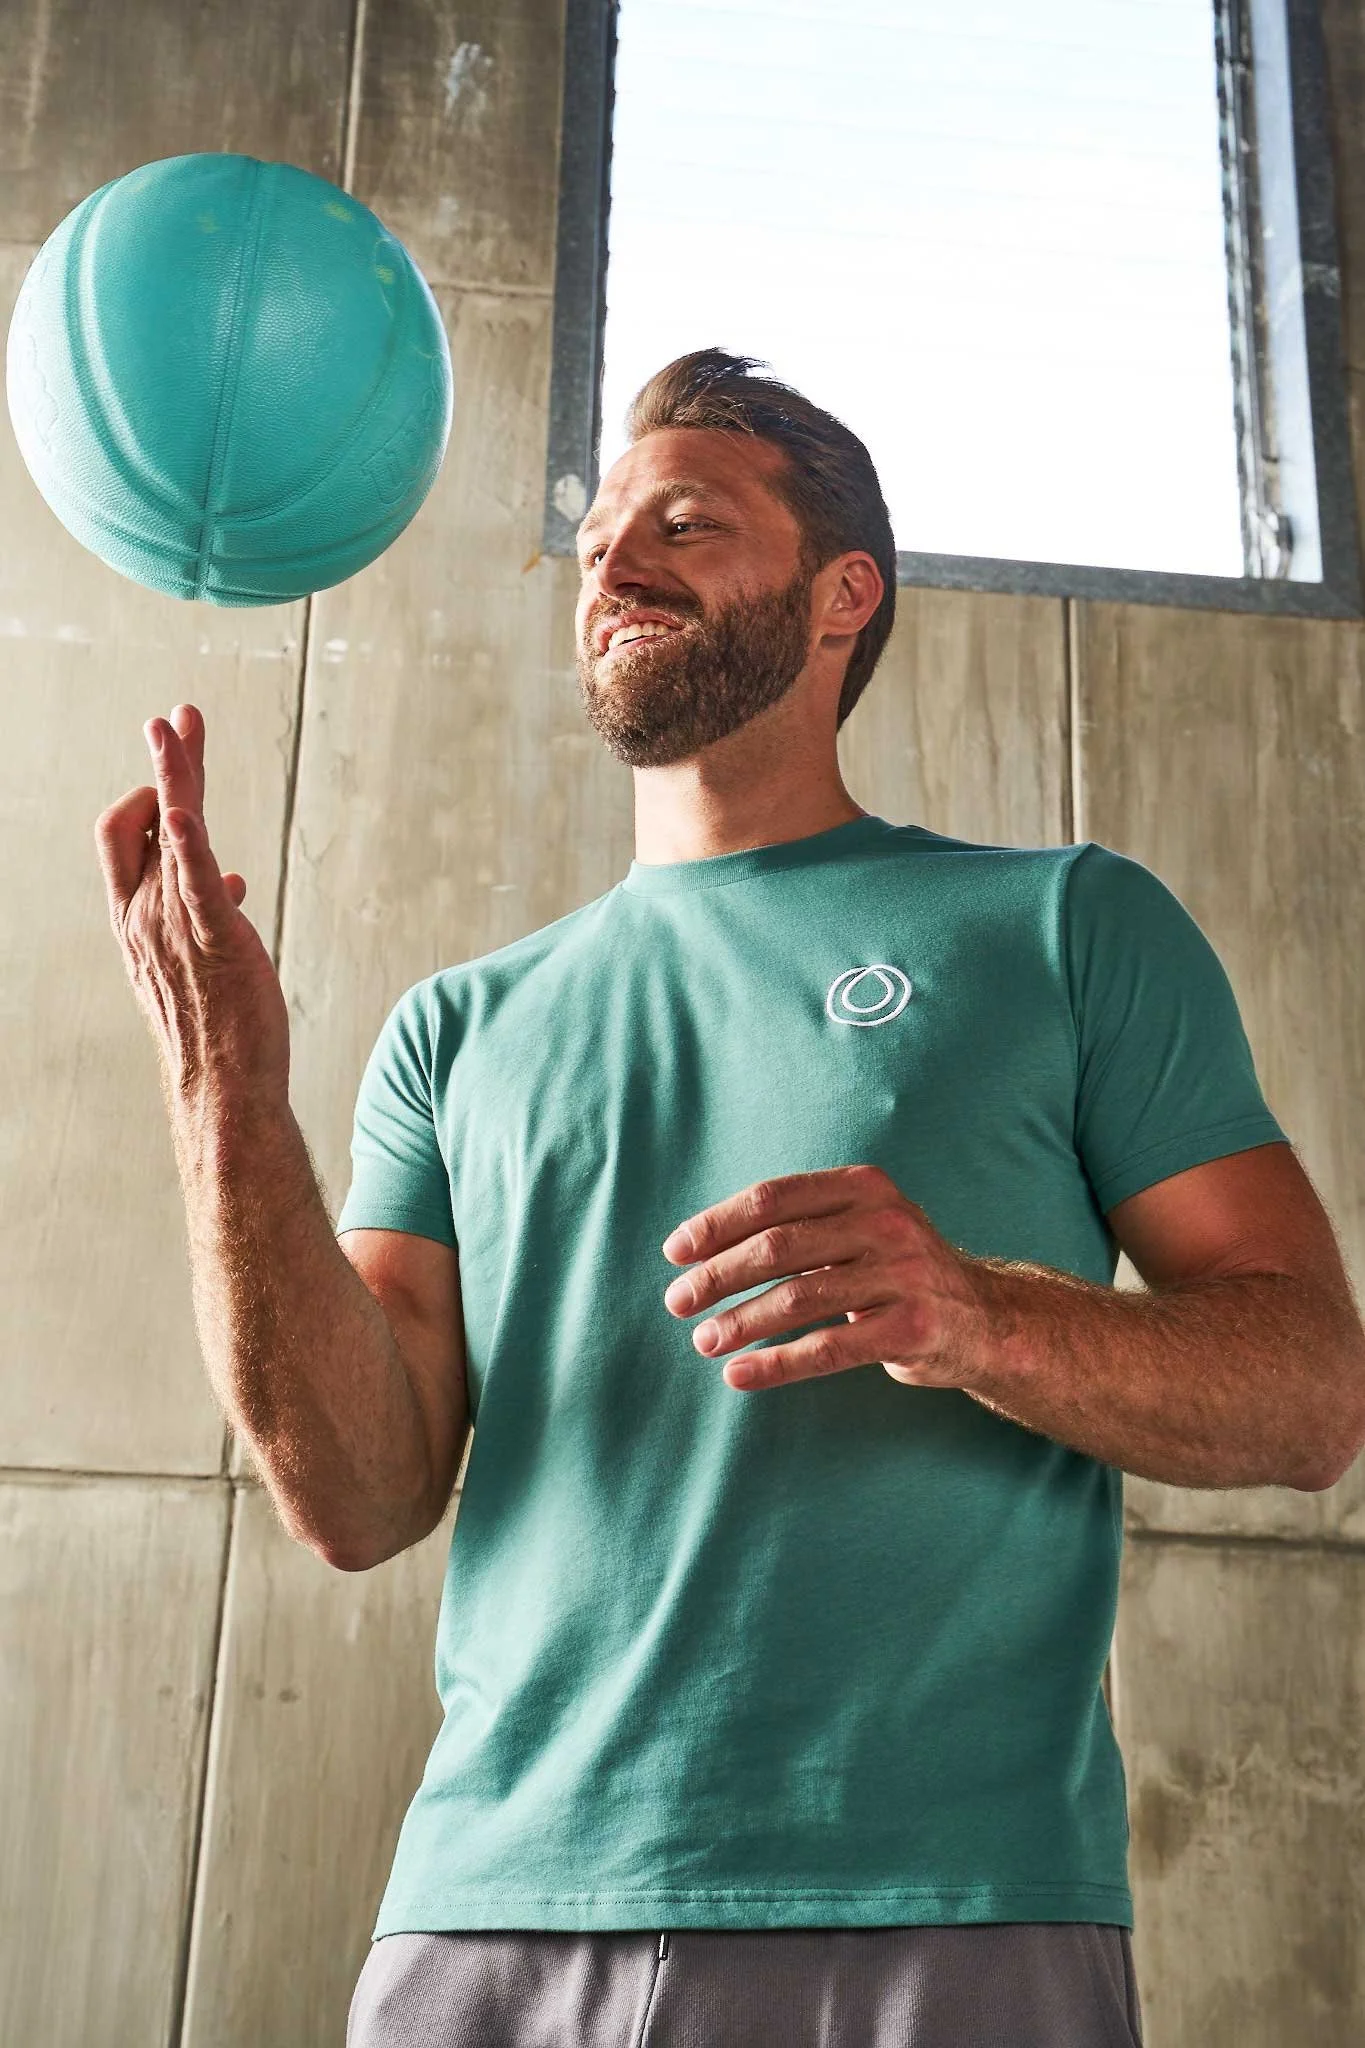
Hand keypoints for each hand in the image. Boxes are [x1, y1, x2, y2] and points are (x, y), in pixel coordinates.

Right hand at [94, 702, 290, 1105]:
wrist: (223, 1087)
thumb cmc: (218, 1027)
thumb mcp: (200, 961)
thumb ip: (203, 916)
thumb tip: (227, 881)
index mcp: (136, 920)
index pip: (124, 838)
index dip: (148, 798)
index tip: (180, 777)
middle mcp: (145, 916)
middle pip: (139, 818)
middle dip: (162, 763)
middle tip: (178, 717)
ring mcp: (175, 926)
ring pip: (168, 831)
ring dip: (175, 772)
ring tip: (181, 723)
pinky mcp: (216, 938)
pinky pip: (196, 881)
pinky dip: (190, 842)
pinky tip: (186, 810)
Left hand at [661, 1164, 993, 1391]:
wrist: (987, 1319)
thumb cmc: (898, 1272)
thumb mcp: (861, 1226)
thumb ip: (800, 1225)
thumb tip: (701, 1250)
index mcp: (863, 1187)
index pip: (773, 1199)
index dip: (717, 1225)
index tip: (676, 1253)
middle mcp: (885, 1223)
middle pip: (778, 1247)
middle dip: (718, 1276)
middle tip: (677, 1303)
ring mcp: (903, 1275)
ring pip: (798, 1298)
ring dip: (740, 1322)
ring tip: (703, 1342)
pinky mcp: (913, 1328)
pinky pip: (829, 1348)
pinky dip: (777, 1364)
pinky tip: (741, 1375)